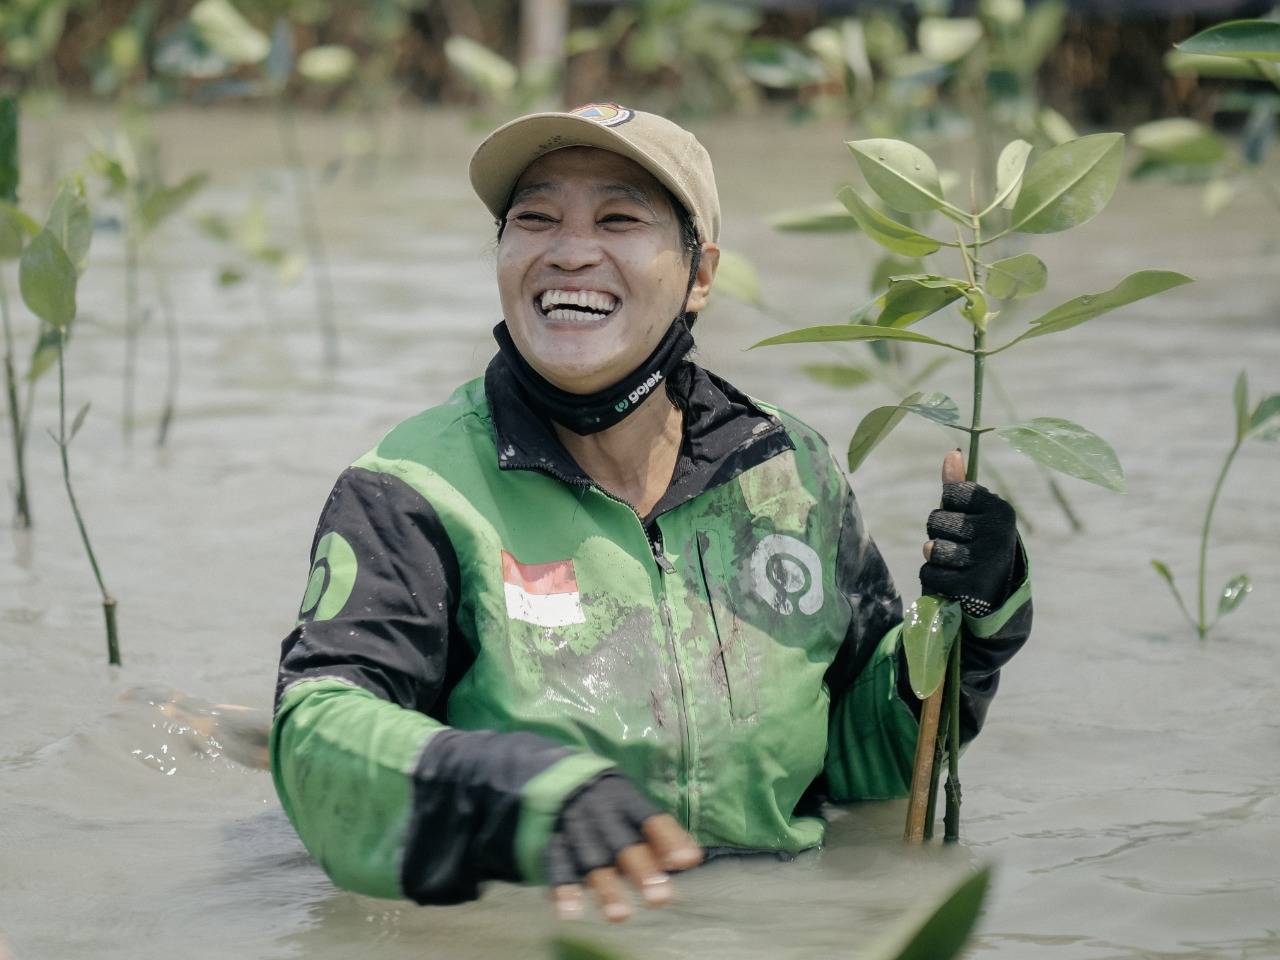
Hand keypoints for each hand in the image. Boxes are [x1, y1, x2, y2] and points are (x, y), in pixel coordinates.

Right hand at [546, 772, 702, 922]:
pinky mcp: (554, 839)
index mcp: (626, 800)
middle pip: (623, 842)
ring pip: (592, 858)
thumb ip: (657, 836)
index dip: (670, 840)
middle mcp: (602, 812)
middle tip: (660, 899)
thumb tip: (688, 860)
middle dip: (641, 870)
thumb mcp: (633, 807)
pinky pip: (557, 863)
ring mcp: (576, 826)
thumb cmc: (611, 804)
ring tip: (620, 916)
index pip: (652, 820)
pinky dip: (563, 887)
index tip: (689, 861)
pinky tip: (570, 912)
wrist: (560, 777)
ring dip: (606, 888)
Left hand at [921, 449, 1017, 616]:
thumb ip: (960, 486)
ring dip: (935, 557)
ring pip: (930, 549)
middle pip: (935, 520)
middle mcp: (997, 533)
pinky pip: (929, 574)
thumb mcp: (976, 514)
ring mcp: (985, 562)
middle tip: (959, 545)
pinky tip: (952, 580)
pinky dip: (934, 578)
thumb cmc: (980, 544)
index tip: (965, 519)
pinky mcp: (970, 588)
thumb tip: (952, 454)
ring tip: (955, 563)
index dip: (949, 507)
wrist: (998, 595)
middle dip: (939, 534)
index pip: (951, 493)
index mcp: (1000, 509)